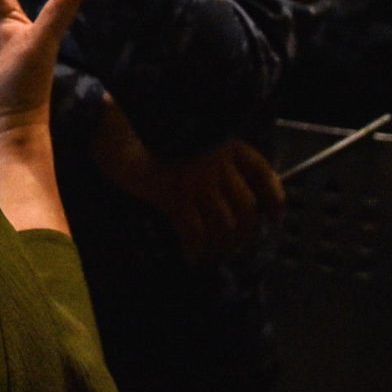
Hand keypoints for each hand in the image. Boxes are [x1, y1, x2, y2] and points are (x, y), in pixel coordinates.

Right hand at [93, 109, 283, 261]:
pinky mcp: (174, 192)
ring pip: (224, 223)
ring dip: (219, 246)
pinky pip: (195, 230)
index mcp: (227, 145)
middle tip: (230, 247)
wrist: (117, 137)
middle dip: (243, 234)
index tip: (273, 217)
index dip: (274, 198)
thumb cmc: (154, 144)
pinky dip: (195, 248)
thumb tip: (241, 204)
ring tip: (209, 254)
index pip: (262, 173)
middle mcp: (217, 160)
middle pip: (246, 207)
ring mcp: (196, 176)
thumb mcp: (193, 147)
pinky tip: (190, 255)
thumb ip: (217, 166)